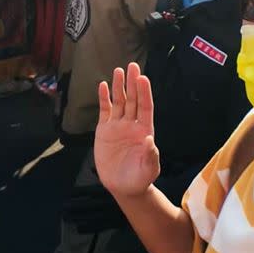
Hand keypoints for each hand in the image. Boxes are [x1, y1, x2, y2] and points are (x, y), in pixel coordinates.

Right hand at [95, 63, 159, 197]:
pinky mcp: (105, 130)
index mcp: (144, 130)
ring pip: (119, 102)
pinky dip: (103, 98)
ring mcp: (118, 126)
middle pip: (132, 99)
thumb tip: (150, 140)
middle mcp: (132, 124)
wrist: (123, 187)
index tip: (143, 78)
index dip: (144, 92)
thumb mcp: (148, 169)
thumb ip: (150, 155)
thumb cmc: (140, 178)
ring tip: (118, 70)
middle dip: (132, 83)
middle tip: (132, 65)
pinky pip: (104, 111)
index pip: (145, 107)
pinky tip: (102, 86)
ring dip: (118, 86)